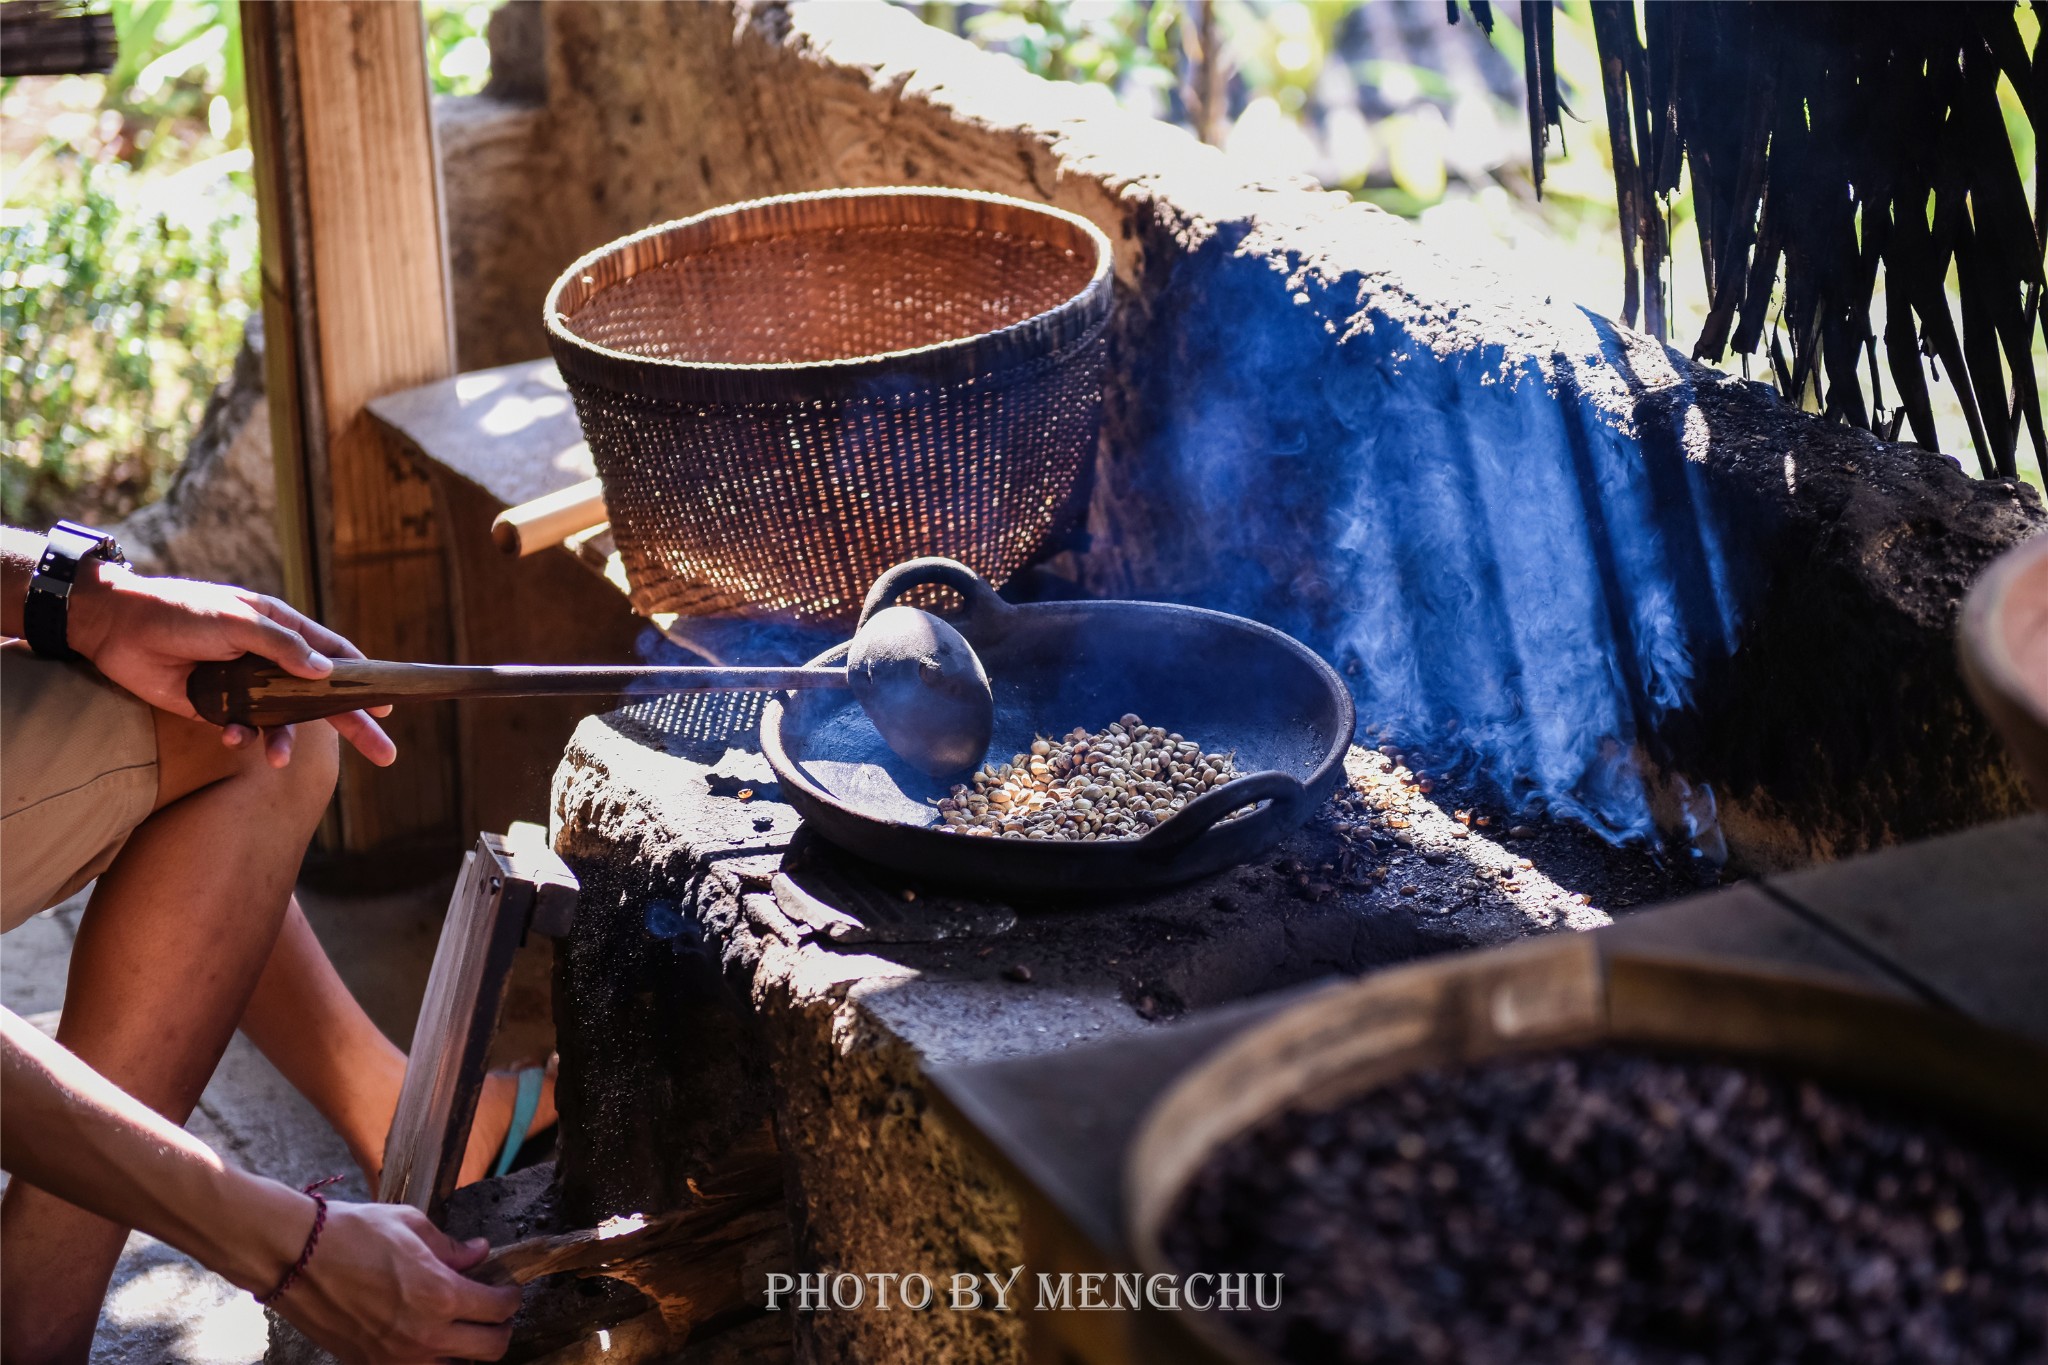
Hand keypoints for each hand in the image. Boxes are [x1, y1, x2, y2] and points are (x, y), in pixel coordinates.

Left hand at [66, 562, 396, 766]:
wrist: (116, 630)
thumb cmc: (180, 611)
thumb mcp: (236, 621)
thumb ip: (282, 646)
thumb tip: (326, 673)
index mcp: (282, 630)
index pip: (335, 655)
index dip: (365, 679)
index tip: (390, 704)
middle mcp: (270, 661)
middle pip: (322, 698)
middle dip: (353, 725)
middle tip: (386, 754)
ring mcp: (246, 687)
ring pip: (284, 722)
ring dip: (285, 742)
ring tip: (278, 760)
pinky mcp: (217, 709)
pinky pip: (244, 731)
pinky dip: (243, 739)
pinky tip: (232, 738)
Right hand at [270, 1201, 520, 1363]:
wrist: (295, 1257)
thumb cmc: (353, 1233)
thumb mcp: (413, 1226)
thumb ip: (452, 1247)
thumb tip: (478, 1254)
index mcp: (441, 1296)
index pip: (499, 1309)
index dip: (511, 1297)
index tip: (508, 1289)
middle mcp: (425, 1336)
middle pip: (490, 1349)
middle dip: (501, 1330)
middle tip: (495, 1312)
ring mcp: (396, 1359)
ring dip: (467, 1352)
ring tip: (463, 1330)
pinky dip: (431, 1360)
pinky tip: (428, 1341)